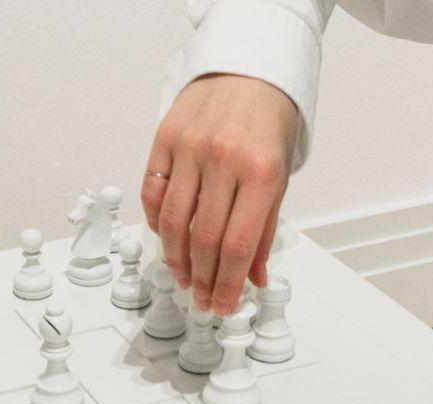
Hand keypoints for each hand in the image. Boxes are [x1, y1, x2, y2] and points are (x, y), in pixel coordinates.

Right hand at [142, 73, 298, 315]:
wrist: (249, 69)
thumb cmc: (268, 124)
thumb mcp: (279, 178)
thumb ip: (265, 230)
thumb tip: (254, 278)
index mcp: (262, 172)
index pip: (238, 245)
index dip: (226, 284)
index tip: (221, 304)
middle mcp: (225, 159)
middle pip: (204, 239)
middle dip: (202, 279)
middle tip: (201, 298)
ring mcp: (191, 148)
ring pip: (174, 222)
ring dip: (176, 259)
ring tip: (183, 277)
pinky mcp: (164, 139)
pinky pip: (153, 194)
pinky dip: (158, 223)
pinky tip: (168, 240)